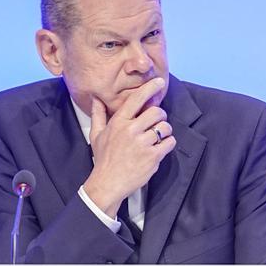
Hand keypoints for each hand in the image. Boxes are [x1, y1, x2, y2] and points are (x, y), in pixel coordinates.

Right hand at [83, 77, 176, 215]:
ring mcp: (142, 144)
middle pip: (156, 112)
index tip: (158, 82)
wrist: (107, 183)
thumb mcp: (96, 135)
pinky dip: (168, 143)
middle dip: (160, 116)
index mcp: (118, 123)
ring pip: (165, 127)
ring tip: (159, 136)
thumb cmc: (103, 159)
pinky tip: (161, 147)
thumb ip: (98, 114)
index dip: (150, 88)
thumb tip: (96, 98)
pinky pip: (169, 142)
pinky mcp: (152, 157)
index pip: (136, 99)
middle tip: (157, 122)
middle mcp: (130, 131)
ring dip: (165, 130)